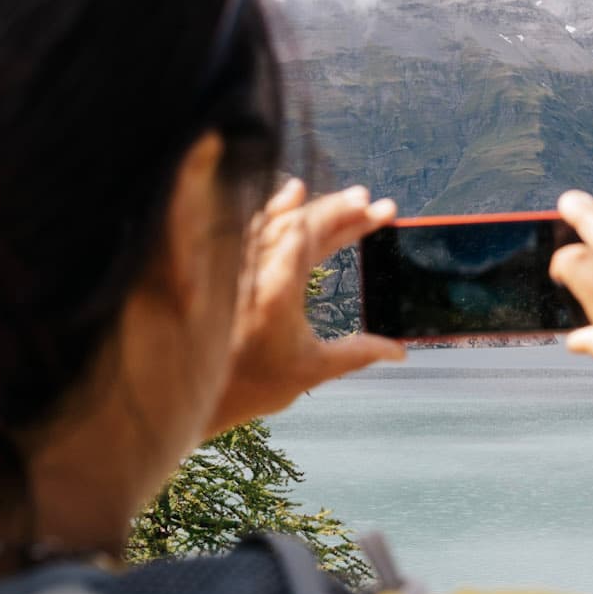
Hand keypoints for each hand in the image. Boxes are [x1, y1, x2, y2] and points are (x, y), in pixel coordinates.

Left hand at [213, 180, 405, 434]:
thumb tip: (398, 351)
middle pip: (301, 220)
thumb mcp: (313, 370)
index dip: (350, 216)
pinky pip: (254, 228)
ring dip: (312, 208)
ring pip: (278, 220)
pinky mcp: (226, 269)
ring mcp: (237, 264)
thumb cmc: (251, 385)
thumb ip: (359, 353)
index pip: (316, 231)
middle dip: (341, 209)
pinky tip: (289, 202)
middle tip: (373, 205)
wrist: (194, 394)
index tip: (376, 208)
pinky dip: (276, 213)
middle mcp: (254, 266)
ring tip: (344, 199)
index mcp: (278, 286)